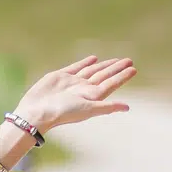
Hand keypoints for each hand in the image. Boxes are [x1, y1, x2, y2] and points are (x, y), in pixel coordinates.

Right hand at [13, 55, 135, 134]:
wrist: (37, 112)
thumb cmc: (62, 113)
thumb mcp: (88, 109)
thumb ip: (107, 107)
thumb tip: (127, 107)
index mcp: (92, 96)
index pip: (111, 84)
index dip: (122, 76)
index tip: (134, 69)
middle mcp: (84, 89)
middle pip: (104, 76)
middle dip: (116, 68)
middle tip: (129, 60)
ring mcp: (72, 82)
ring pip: (92, 71)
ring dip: (104, 65)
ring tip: (115, 60)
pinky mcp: (60, 76)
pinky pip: (76, 67)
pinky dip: (85, 63)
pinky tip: (93, 59)